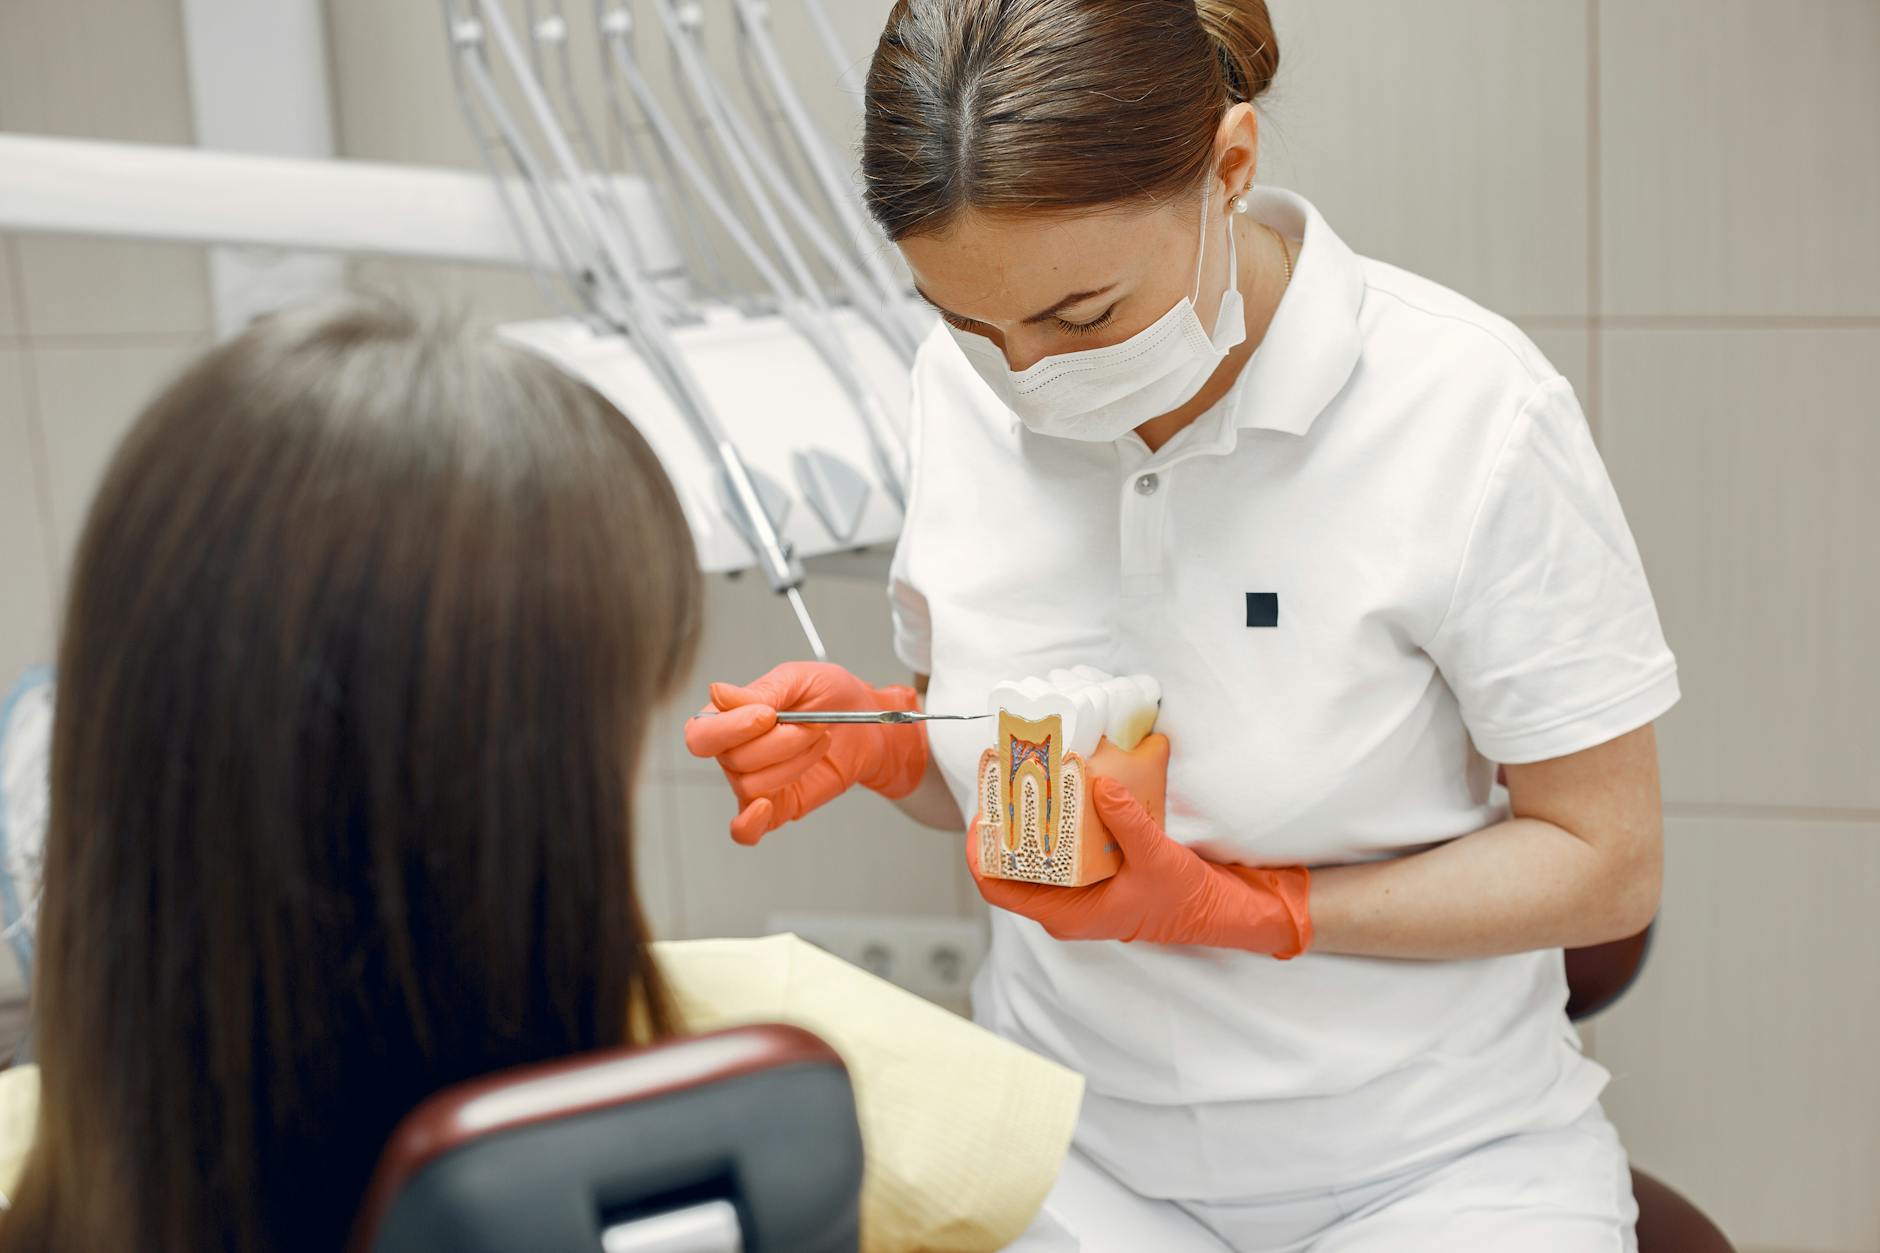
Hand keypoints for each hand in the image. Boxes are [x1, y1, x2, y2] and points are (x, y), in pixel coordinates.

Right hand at [682, 661, 927, 844]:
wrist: (868, 724)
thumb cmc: (833, 697)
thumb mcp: (800, 679)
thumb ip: (760, 690)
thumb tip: (717, 693)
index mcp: (732, 717)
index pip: (701, 734)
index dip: (731, 727)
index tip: (769, 715)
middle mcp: (736, 752)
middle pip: (733, 761)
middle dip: (779, 742)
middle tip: (810, 726)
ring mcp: (755, 782)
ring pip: (752, 785)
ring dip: (794, 762)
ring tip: (818, 742)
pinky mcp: (776, 807)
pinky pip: (744, 830)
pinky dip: (749, 823)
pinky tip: (765, 807)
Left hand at [967, 777, 1312, 956]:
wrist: (1215, 911)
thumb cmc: (1183, 899)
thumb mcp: (1157, 859)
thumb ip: (1127, 823)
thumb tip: (1099, 785)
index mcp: (1065, 914)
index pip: (998, 888)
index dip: (979, 852)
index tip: (980, 815)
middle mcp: (1062, 904)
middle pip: (1008, 866)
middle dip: (1000, 825)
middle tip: (1001, 784)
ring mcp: (1073, 891)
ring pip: (1030, 856)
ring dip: (1023, 820)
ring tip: (1021, 780)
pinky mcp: (1088, 875)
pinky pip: (1055, 849)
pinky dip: (1050, 822)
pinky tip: (1055, 792)